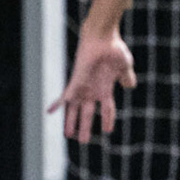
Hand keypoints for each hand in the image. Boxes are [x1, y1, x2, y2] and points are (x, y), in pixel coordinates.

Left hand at [53, 27, 137, 142]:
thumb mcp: (124, 68)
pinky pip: (65, 96)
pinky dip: (58, 104)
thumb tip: (129, 86)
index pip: (106, 110)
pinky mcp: (76, 81)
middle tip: (83, 141)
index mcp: (105, 89)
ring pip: (74, 109)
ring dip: (71, 122)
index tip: (107, 131)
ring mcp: (83, 86)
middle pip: (87, 113)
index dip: (107, 120)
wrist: (103, 38)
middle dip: (85, 127)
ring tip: (68, 135)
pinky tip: (50, 112)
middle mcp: (92, 90)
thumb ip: (126, 78)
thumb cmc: (114, 50)